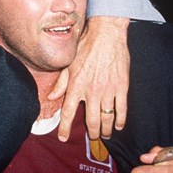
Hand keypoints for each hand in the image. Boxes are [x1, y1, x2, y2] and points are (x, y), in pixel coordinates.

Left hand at [50, 16, 129, 141]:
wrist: (107, 35)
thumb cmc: (86, 46)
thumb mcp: (68, 63)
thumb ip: (61, 83)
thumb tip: (51, 97)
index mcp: (76, 85)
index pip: (68, 112)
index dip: (65, 128)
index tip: (63, 137)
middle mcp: (91, 91)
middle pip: (91, 120)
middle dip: (92, 133)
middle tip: (93, 138)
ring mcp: (108, 90)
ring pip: (106, 118)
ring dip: (105, 129)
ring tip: (105, 134)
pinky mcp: (121, 87)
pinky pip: (121, 109)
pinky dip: (120, 120)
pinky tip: (118, 125)